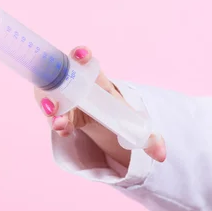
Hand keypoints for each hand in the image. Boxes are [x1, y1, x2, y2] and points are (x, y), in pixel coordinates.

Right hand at [34, 46, 165, 163]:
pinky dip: (52, 119)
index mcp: (96, 79)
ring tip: (58, 123)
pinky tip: (61, 130)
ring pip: (49, 94)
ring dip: (50, 106)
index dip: (81, 55)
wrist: (104, 120)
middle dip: (58, 85)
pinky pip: (49, 111)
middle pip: (61, 75)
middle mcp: (76, 83)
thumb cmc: (117, 114)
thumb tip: (162, 155)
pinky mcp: (56, 111)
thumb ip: (148, 139)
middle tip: (57, 104)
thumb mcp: (132, 123)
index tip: (82, 55)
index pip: (86, 61)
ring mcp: (63, 96)